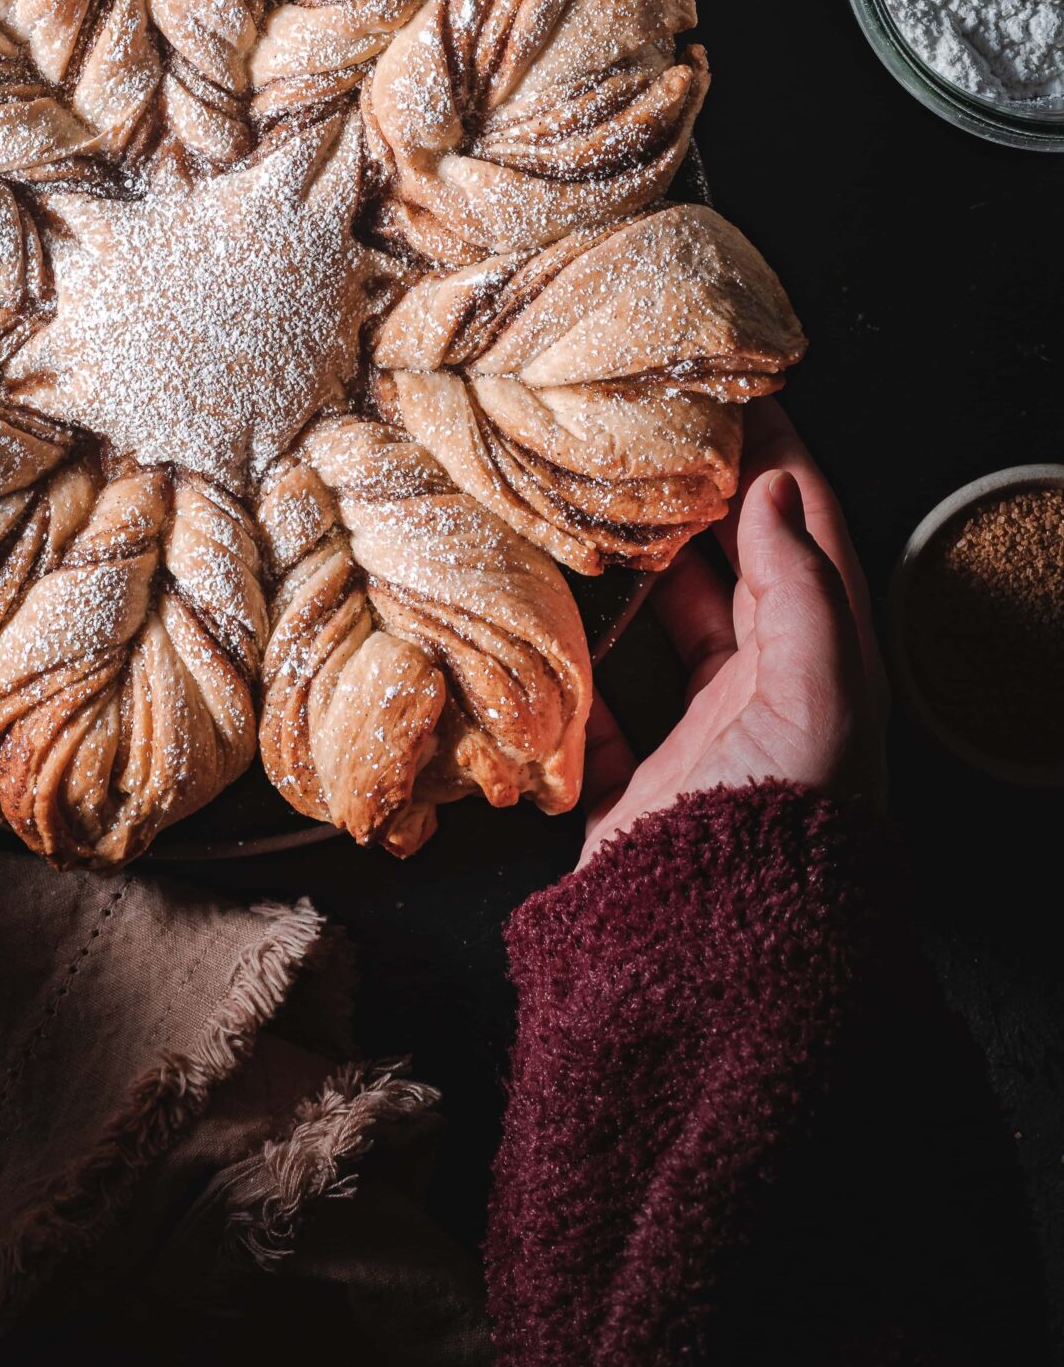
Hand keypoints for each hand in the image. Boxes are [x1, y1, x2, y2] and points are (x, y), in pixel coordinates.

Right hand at [578, 402, 886, 867]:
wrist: (716, 972)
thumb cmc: (779, 830)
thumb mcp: (817, 696)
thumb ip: (800, 590)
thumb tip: (772, 488)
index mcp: (824, 675)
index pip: (807, 543)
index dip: (779, 464)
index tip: (740, 394)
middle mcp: (768, 705)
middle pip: (736, 580)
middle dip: (702, 504)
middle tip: (653, 431)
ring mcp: (701, 751)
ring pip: (668, 639)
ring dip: (637, 575)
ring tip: (594, 502)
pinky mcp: (635, 797)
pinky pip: (598, 720)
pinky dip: (572, 671)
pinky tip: (542, 623)